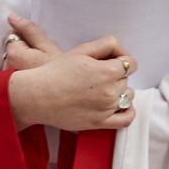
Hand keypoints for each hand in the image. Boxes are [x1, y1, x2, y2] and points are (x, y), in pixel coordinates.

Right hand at [2, 15, 136, 131]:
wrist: (37, 96)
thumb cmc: (54, 72)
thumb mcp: (80, 51)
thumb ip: (106, 46)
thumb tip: (121, 52)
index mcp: (107, 71)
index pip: (130, 64)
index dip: (120, 60)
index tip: (109, 62)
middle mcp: (110, 91)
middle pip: (126, 80)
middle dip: (115, 75)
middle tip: (96, 75)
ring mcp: (107, 109)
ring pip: (127, 97)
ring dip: (119, 92)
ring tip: (100, 90)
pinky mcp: (100, 123)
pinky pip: (126, 119)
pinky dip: (128, 112)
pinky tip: (119, 106)